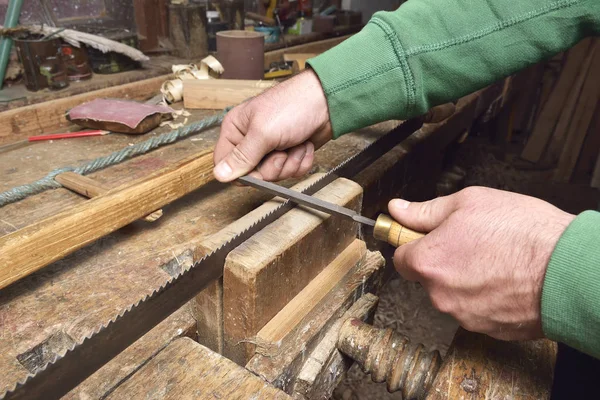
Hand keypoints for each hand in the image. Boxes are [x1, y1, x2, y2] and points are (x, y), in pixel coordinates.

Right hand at [213, 70, 332, 181]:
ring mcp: (270, 148)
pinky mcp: (288, 154)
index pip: (224, 164)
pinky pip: (291, 172)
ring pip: (274, 175)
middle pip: (252, 174)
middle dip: (273, 167)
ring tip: (296, 144)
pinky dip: (301, 161)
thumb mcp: (263, 132)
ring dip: (290, 163)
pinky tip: (304, 146)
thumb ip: (242, 156)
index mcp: (236, 130)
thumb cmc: (293, 105)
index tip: (256, 169)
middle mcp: (250, 140)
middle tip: (281, 150)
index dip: (240, 173)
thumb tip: (219, 175)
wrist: (327, 101)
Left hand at [389, 187, 573, 340]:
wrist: (569, 269)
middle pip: (428, 277)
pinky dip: (486, 296)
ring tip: (495, 259)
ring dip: (465, 279)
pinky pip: (477, 309)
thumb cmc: (523, 233)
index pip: (400, 258)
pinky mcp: (488, 329)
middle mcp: (441, 295)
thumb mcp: (468, 203)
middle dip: (443, 261)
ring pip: (453, 294)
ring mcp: (465, 316)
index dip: (413, 244)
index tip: (426, 237)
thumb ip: (425, 211)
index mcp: (429, 262)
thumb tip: (398, 210)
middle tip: (472, 242)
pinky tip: (506, 279)